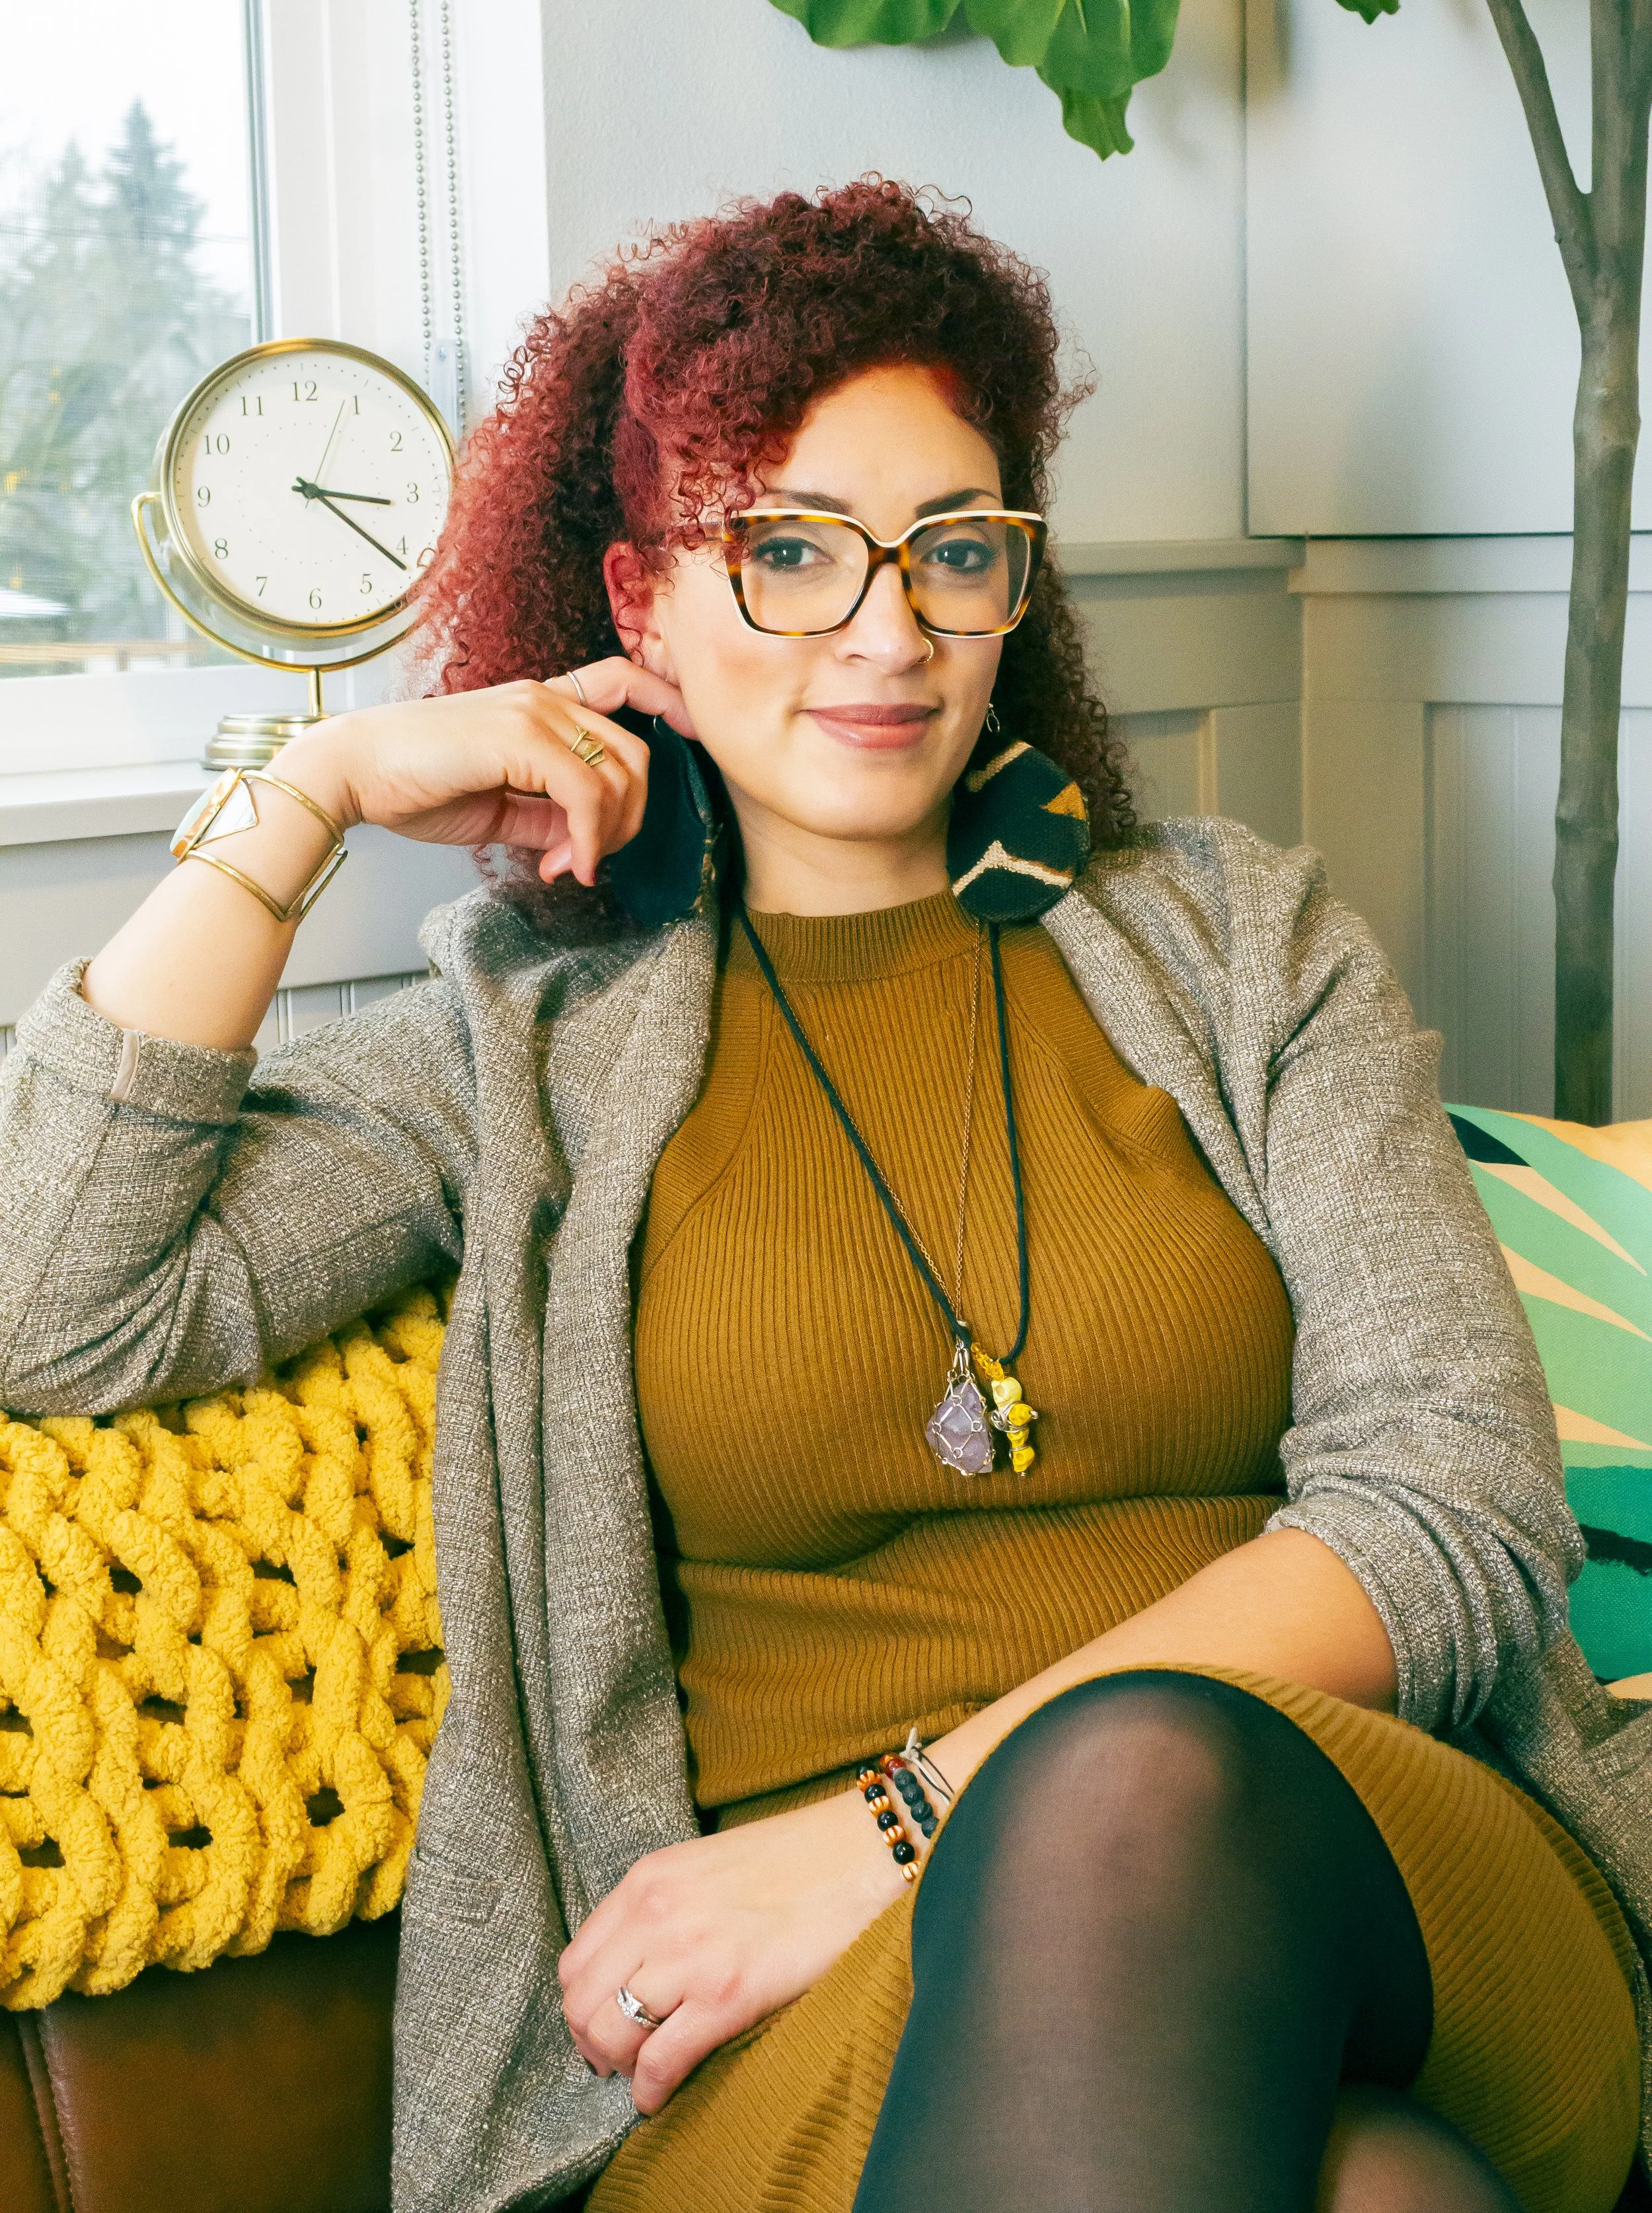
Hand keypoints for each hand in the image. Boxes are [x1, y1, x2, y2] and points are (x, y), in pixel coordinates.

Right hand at [274, 658, 692, 886]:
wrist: (354, 772)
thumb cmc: (414, 784)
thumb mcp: (500, 806)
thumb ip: (550, 815)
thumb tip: (587, 843)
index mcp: (540, 702)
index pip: (624, 682)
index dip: (669, 701)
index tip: (694, 735)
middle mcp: (544, 698)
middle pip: (635, 751)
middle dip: (631, 817)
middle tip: (590, 859)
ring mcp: (534, 712)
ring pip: (620, 774)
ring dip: (607, 836)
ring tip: (567, 865)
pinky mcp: (520, 737)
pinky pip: (588, 793)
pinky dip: (589, 838)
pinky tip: (564, 864)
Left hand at [558, 1786, 904, 2112]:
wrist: (861, 1853)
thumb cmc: (794, 1862)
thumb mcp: (703, 1868)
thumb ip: (661, 1909)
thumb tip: (633, 1971)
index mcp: (648, 1880)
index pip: (575, 1962)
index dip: (582, 2006)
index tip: (602, 2025)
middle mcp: (655, 1914)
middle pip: (581, 2003)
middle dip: (592, 2043)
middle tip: (616, 2061)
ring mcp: (689, 1954)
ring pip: (609, 2035)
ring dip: (619, 2067)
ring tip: (642, 2074)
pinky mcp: (728, 1993)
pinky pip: (660, 2059)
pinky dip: (650, 2090)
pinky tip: (660, 2096)